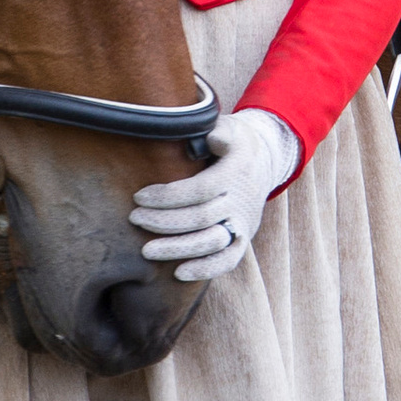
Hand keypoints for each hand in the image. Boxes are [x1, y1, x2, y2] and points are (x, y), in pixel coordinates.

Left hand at [130, 106, 299, 281]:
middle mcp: (241, 200)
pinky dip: (205, 269)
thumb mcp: (229, 127)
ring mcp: (243, 222)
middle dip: (164, 221)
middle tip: (134, 219)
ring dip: (177, 249)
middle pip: (201, 218)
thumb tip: (203, 138)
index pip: (200, 189)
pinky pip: (228, 260)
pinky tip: (179, 273)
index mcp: (236, 171)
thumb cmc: (234, 142)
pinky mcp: (243, 238)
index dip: (168, 196)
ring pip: (212, 242)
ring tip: (146, 251)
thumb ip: (215, 132)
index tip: (139, 196)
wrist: (266, 159)